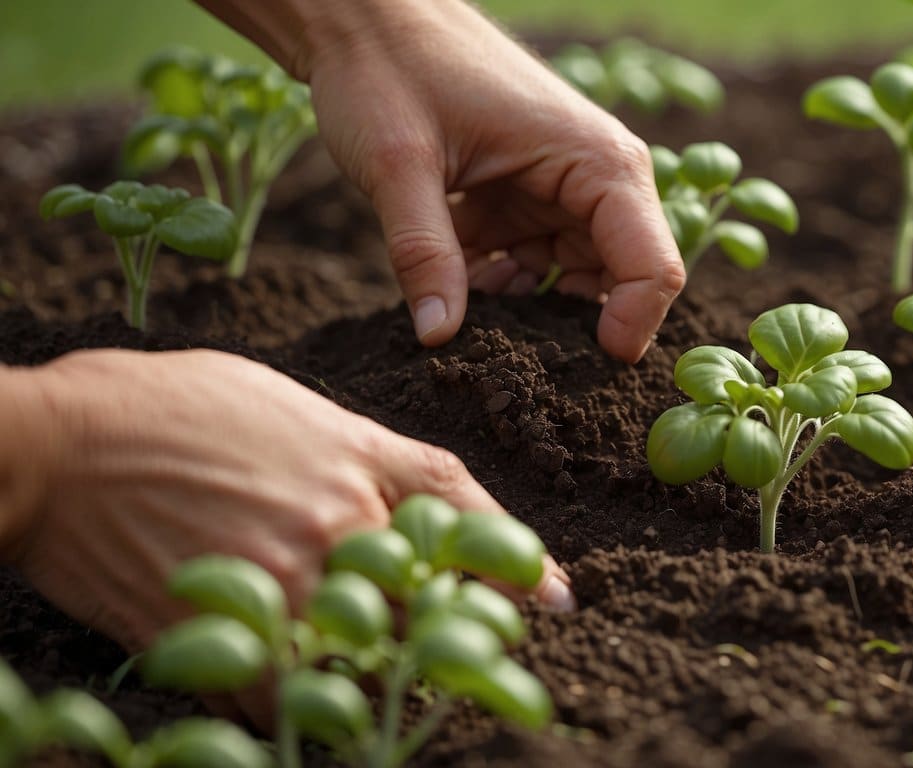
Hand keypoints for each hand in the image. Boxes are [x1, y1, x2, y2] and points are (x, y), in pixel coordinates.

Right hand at [3, 349, 572, 654]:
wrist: (66, 443)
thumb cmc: (179, 406)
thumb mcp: (295, 406)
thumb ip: (366, 455)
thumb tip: (415, 504)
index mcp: (360, 464)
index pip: (468, 516)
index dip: (520, 562)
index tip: (559, 600)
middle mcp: (339, 525)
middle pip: (436, 599)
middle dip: (462, 632)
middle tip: (480, 658)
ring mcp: (286, 583)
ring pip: (373, 655)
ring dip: (387, 677)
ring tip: (395, 688)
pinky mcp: (230, 633)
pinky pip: (291, 696)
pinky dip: (302, 705)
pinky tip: (302, 699)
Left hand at [298, 0, 685, 360]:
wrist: (361, 17)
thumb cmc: (390, 68)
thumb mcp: (398, 166)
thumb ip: (424, 254)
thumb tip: (440, 339)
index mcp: (598, 161)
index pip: (652, 267)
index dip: (628, 329)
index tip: (576, 373)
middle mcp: (597, 176)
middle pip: (620, 281)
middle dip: (570, 327)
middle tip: (515, 358)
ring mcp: (563, 188)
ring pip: (573, 279)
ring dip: (527, 307)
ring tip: (471, 304)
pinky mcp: (528, 196)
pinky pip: (534, 262)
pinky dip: (499, 284)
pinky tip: (456, 278)